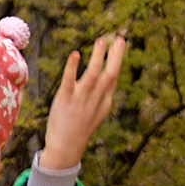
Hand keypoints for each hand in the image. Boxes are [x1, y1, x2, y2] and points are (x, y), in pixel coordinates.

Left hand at [38, 33, 128, 167]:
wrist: (66, 147)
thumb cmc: (80, 128)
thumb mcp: (97, 112)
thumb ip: (103, 94)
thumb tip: (110, 78)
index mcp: (104, 101)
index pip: (113, 77)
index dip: (117, 59)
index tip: (120, 43)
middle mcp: (95, 98)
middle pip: (109, 75)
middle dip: (116, 56)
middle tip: (119, 38)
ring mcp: (81, 99)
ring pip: (93, 75)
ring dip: (98, 57)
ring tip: (101, 41)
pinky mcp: (65, 99)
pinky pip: (69, 81)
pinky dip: (73, 67)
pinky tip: (76, 54)